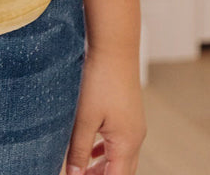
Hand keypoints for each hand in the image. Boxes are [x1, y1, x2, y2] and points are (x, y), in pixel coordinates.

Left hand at [66, 48, 145, 173]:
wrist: (114, 48)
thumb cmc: (100, 81)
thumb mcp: (85, 118)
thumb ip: (79, 149)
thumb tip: (73, 173)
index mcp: (127, 144)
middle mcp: (135, 138)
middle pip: (121, 171)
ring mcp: (133, 125)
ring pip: (120, 157)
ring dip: (102, 167)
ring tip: (81, 169)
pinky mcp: (128, 113)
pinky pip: (118, 141)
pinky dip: (105, 151)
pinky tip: (90, 148)